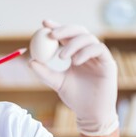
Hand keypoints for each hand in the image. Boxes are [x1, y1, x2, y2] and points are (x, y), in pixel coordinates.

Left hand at [29, 20, 118, 135]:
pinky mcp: (108, 62)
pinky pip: (98, 49)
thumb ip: (44, 72)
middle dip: (64, 29)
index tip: (44, 24)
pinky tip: (75, 61)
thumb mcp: (56, 83)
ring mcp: (98, 56)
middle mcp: (87, 52)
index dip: (56, 27)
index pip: (66, 36)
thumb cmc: (74, 97)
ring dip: (73, 43)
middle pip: (78, 31)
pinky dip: (85, 51)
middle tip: (51, 34)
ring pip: (88, 38)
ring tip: (62, 56)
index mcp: (74, 54)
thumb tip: (30, 61)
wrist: (89, 112)